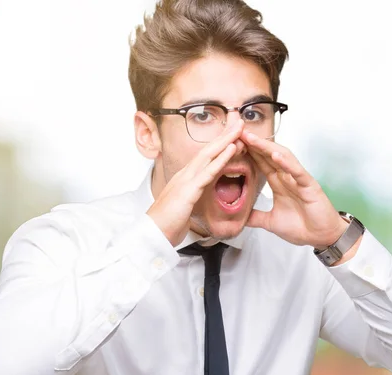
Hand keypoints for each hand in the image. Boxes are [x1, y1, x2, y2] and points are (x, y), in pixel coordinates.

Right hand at [147, 120, 244, 246]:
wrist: (152, 235)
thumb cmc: (167, 224)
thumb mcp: (182, 207)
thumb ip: (190, 198)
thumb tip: (194, 197)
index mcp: (185, 179)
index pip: (205, 157)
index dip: (219, 144)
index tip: (233, 135)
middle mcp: (185, 175)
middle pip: (208, 150)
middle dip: (224, 135)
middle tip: (239, 121)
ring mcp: (185, 181)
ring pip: (209, 155)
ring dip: (225, 140)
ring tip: (239, 129)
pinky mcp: (188, 191)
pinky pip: (208, 172)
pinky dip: (221, 159)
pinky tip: (231, 149)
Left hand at [241, 132, 348, 247]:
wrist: (321, 238)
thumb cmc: (302, 227)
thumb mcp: (271, 222)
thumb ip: (255, 217)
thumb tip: (238, 217)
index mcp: (279, 183)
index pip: (261, 163)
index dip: (249, 152)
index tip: (233, 142)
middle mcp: (288, 177)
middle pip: (269, 155)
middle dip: (254, 144)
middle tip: (238, 132)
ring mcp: (298, 180)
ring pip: (282, 158)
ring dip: (267, 147)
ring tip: (252, 139)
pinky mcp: (309, 186)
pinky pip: (297, 172)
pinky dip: (287, 163)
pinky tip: (276, 156)